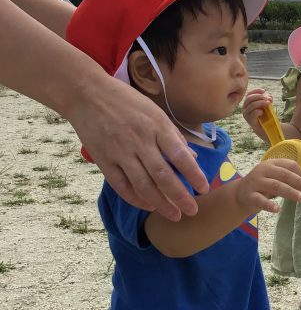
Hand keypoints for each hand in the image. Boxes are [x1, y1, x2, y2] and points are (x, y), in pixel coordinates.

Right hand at [68, 74, 208, 221]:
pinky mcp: (103, 160)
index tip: (204, 189)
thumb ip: (173, 136)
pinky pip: (121, 185)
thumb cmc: (126, 101)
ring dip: (160, 203)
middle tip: (192, 211)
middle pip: (163, 175)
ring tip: (174, 215)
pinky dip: (135, 199)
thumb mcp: (155, 112)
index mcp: (156, 126)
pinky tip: (148, 206)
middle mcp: (140, 141)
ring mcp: (120, 152)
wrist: (87, 94)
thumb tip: (193, 158)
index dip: (194, 174)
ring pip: (143, 185)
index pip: (180, 155)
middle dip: (180, 196)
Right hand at [236, 158, 300, 215]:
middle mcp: (263, 170)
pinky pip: (260, 200)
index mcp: (271, 164)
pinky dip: (269, 204)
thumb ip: (286, 179)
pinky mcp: (249, 196)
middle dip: (299, 182)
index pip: (289, 165)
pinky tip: (277, 209)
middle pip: (284, 174)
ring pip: (275, 186)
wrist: (239, 194)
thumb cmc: (262, 185)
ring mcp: (255, 182)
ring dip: (291, 192)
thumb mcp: (273, 177)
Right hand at [242, 88, 272, 132]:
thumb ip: (268, 100)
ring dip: (261, 103)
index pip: (249, 94)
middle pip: (249, 99)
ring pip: (251, 105)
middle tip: (266, 98)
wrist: (265, 128)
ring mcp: (246, 115)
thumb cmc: (265, 115)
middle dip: (258, 97)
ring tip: (268, 104)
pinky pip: (253, 114)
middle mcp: (245, 108)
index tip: (264, 90)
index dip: (256, 91)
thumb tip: (269, 97)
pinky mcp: (249, 121)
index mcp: (247, 103)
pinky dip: (258, 111)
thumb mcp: (267, 105)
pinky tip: (262, 111)